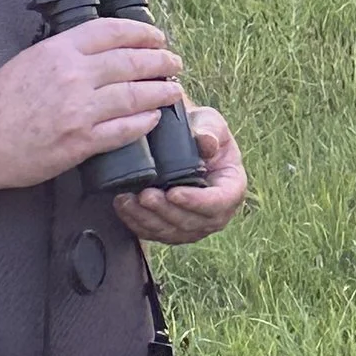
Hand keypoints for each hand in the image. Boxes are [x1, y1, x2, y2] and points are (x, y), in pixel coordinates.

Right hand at [0, 17, 185, 192]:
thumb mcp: (29, 61)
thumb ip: (63, 55)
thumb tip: (97, 53)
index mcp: (59, 50)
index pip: (112, 31)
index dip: (141, 32)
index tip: (156, 37)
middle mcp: (73, 75)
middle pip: (131, 61)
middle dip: (160, 61)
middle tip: (174, 63)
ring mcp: (79, 109)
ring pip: (135, 95)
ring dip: (160, 91)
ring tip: (173, 90)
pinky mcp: (81, 141)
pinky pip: (124, 129)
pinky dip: (144, 122)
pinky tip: (154, 118)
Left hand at [114, 107, 246, 246]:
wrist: (179, 141)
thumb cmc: (199, 130)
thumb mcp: (209, 121)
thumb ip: (210, 130)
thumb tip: (206, 143)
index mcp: (231, 186)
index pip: (220, 202)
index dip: (197, 202)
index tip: (174, 193)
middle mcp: (216, 212)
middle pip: (194, 223)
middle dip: (167, 212)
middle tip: (146, 196)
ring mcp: (194, 224)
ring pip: (172, 232)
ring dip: (148, 219)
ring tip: (129, 200)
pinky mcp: (172, 228)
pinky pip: (155, 233)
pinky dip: (137, 222)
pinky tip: (123, 207)